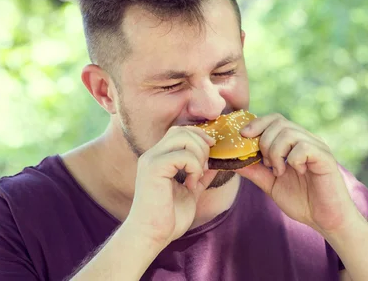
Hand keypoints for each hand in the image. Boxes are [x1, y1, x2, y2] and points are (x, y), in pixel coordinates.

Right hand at [126, 126, 218, 247]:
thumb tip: (216, 165)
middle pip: (182, 130)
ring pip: (183, 137)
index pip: (179, 131)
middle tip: (204, 168)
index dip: (198, 136)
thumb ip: (200, 176)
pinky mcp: (154, 169)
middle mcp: (152, 154)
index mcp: (158, 158)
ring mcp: (151, 160)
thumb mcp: (191, 192)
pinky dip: (193, 167)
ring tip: (197, 176)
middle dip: (201, 144)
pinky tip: (190, 185)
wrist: (151, 236)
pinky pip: (182, 155)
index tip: (211, 152)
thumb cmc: (168, 218)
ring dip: (198, 155)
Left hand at [235, 113, 359, 234]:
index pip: (274, 120)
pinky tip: (297, 172)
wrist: (325, 220)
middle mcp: (306, 140)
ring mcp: (317, 147)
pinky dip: (293, 159)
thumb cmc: (302, 201)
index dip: (257, 123)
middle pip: (278, 122)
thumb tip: (232, 160)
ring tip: (279, 171)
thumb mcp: (270, 184)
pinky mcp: (325, 158)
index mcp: (293, 143)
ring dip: (276, 152)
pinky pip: (304, 147)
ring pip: (289, 133)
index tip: (243, 135)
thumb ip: (254, 171)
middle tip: (267, 164)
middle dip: (264, 141)